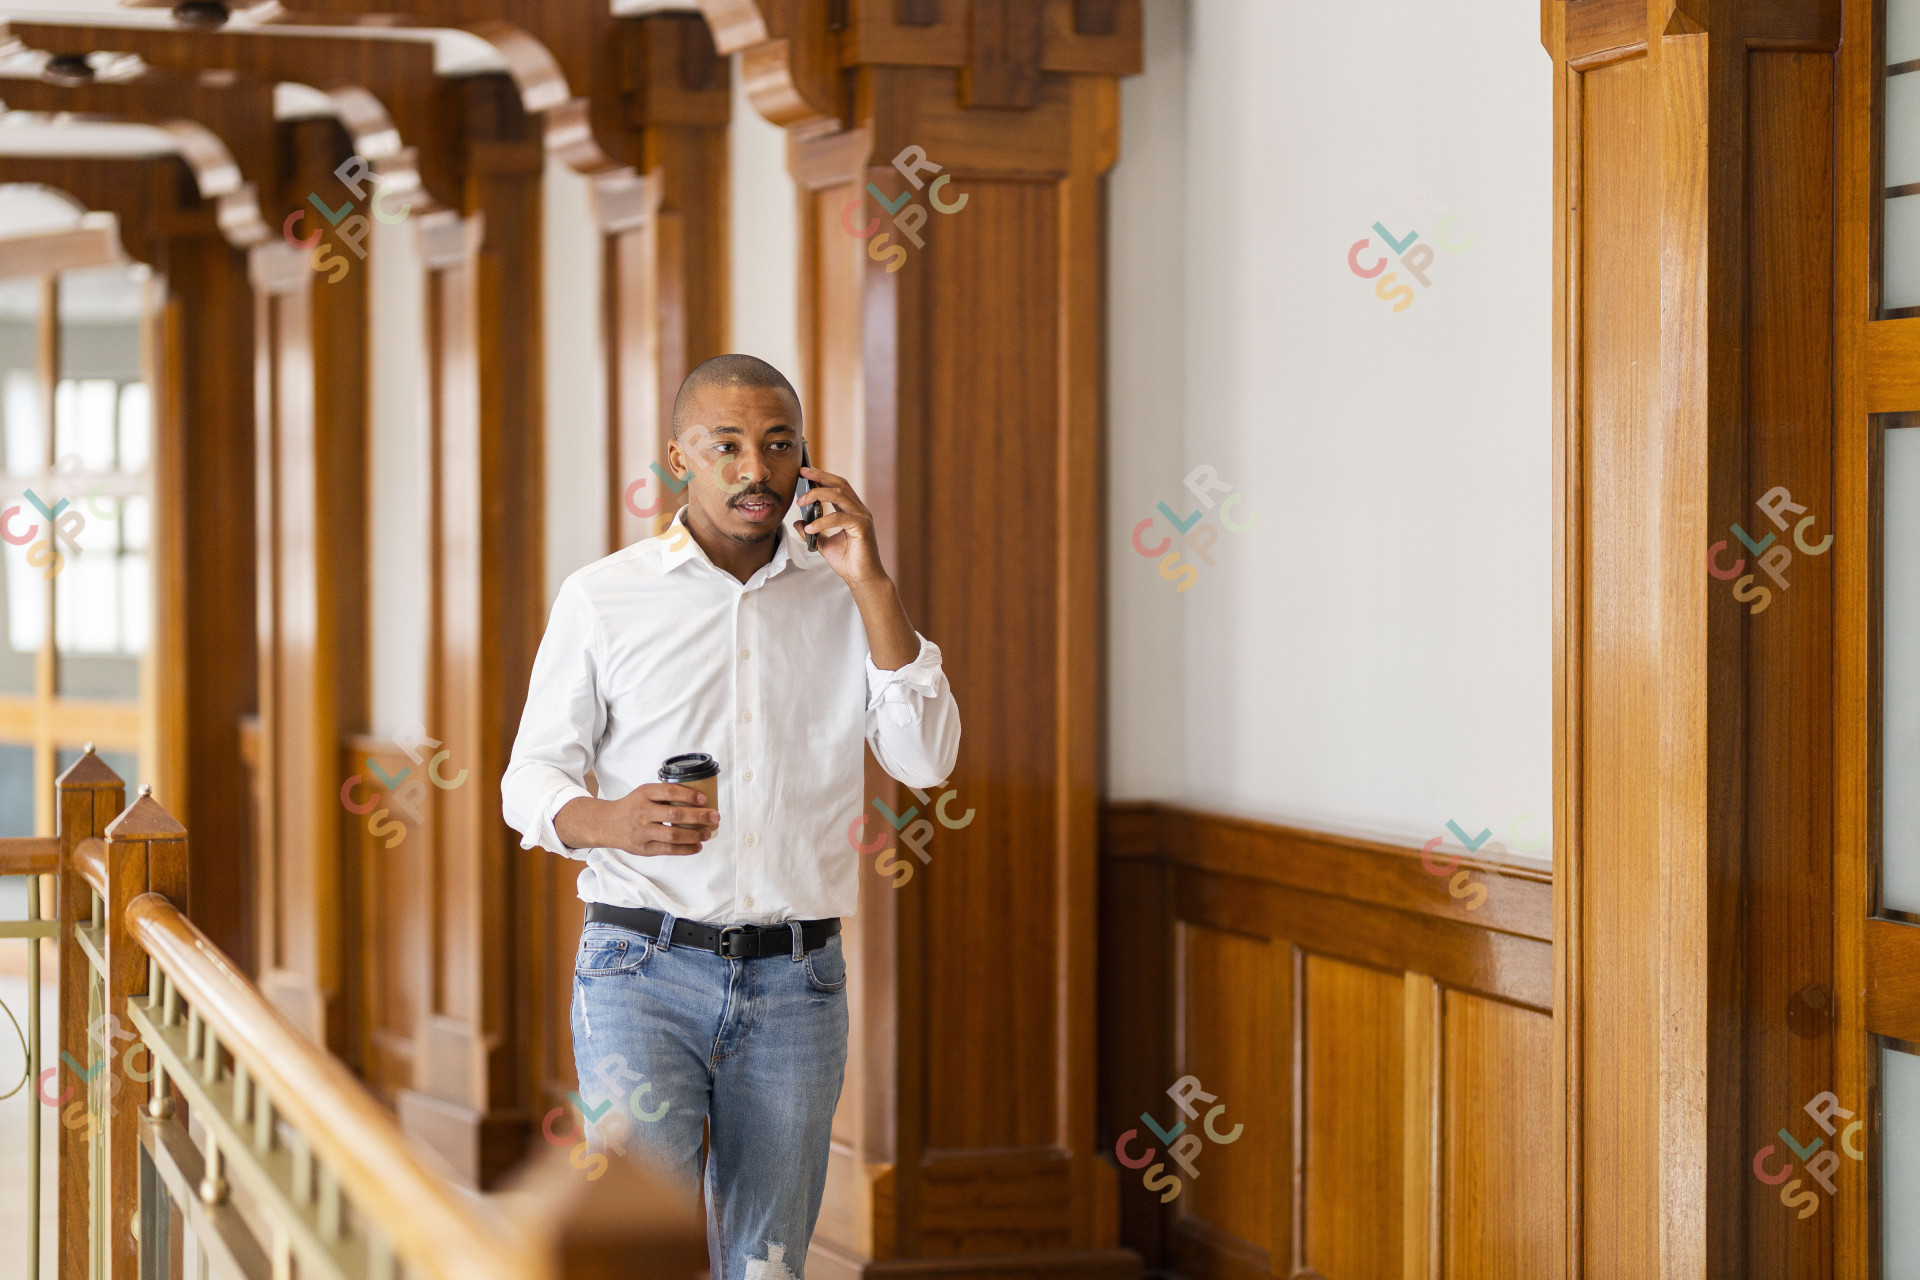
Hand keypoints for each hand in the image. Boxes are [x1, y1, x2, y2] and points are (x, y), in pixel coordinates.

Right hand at [556, 785, 719, 857]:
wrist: (607, 824)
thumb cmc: (632, 806)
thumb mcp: (644, 793)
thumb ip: (665, 795)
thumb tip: (698, 799)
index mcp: (644, 794)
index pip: (669, 792)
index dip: (688, 795)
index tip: (704, 799)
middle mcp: (642, 812)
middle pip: (675, 815)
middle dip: (699, 816)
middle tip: (715, 817)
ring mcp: (642, 832)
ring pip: (673, 835)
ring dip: (694, 835)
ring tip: (707, 834)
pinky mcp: (643, 848)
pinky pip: (668, 850)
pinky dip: (685, 849)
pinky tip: (697, 846)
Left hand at [794, 465, 886, 584]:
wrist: (861, 578)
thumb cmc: (847, 561)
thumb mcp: (823, 544)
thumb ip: (812, 532)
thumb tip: (798, 522)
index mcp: (851, 511)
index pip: (837, 486)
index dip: (821, 477)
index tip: (804, 472)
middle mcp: (859, 510)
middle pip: (839, 484)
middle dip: (820, 476)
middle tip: (802, 472)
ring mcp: (862, 517)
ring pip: (839, 495)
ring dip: (817, 494)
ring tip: (800, 501)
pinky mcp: (862, 527)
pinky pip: (839, 518)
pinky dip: (822, 521)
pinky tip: (810, 528)